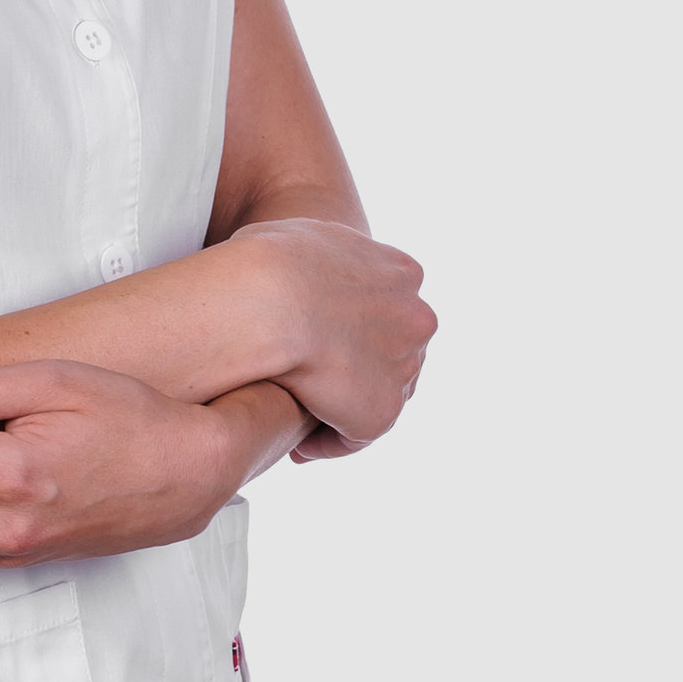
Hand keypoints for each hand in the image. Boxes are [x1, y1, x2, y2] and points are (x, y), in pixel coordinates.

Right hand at [236, 217, 436, 448]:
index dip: (348, 330)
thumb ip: (317, 252)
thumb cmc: (266, 260)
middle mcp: (416, 317)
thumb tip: (296, 262)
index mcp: (400, 271)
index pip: (385, 309)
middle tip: (308, 386)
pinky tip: (298, 446)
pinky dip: (329, 443)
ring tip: (298, 422)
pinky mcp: (381, 410)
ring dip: (341, 409)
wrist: (269, 296)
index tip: (313, 344)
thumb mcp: (300, 235)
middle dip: (354, 371)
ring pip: (375, 396)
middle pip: (392, 354)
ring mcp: (404, 365)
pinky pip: (355, 435)